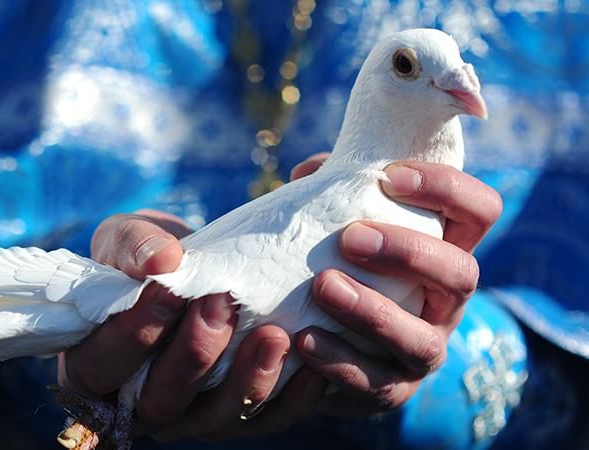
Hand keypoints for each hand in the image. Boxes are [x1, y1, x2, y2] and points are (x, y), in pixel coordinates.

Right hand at [59, 210, 289, 437]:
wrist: (194, 267)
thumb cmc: (146, 256)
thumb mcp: (125, 238)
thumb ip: (130, 246)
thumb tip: (162, 261)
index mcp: (96, 365)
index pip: (103, 365)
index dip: (134, 332)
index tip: (168, 287)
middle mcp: (141, 403)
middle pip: (161, 401)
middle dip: (194, 353)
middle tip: (222, 301)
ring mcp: (193, 415)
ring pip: (217, 418)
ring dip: (247, 379)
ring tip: (274, 334)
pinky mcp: (240, 416)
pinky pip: (268, 419)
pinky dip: (295, 395)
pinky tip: (317, 360)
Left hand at [244, 154, 500, 429]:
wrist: (335, 350)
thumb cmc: (346, 268)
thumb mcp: (348, 229)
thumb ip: (336, 195)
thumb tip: (308, 171)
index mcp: (446, 250)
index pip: (479, 211)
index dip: (446, 189)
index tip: (390, 176)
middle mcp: (447, 302)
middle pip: (461, 274)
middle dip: (407, 253)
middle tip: (350, 239)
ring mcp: (426, 350)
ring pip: (422, 339)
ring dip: (372, 311)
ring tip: (322, 286)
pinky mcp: (393, 390)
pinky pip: (375, 382)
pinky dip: (338, 360)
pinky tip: (305, 339)